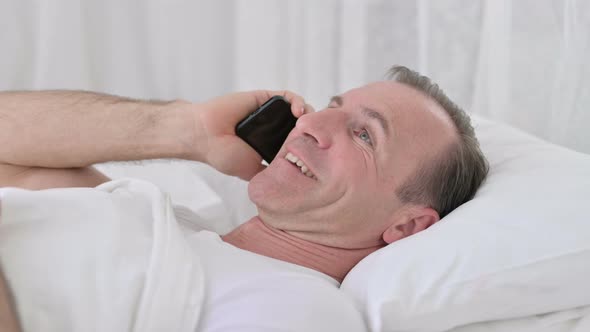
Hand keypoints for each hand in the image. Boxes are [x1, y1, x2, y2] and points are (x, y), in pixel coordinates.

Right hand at [192, 90, 313, 179]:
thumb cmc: (222, 154)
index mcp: (270, 145)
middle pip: (301, 125)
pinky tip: (298, 111)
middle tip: (318, 137)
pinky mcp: (265, 98)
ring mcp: (269, 113)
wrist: (205, 135)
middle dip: (312, 129)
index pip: (297, 143)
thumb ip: (270, 175)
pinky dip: (296, 102)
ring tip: (309, 124)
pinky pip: (286, 97)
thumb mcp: (252, 172)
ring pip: (297, 110)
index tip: (318, 152)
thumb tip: (290, 186)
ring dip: (308, 114)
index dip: (309, 145)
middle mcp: (272, 129)